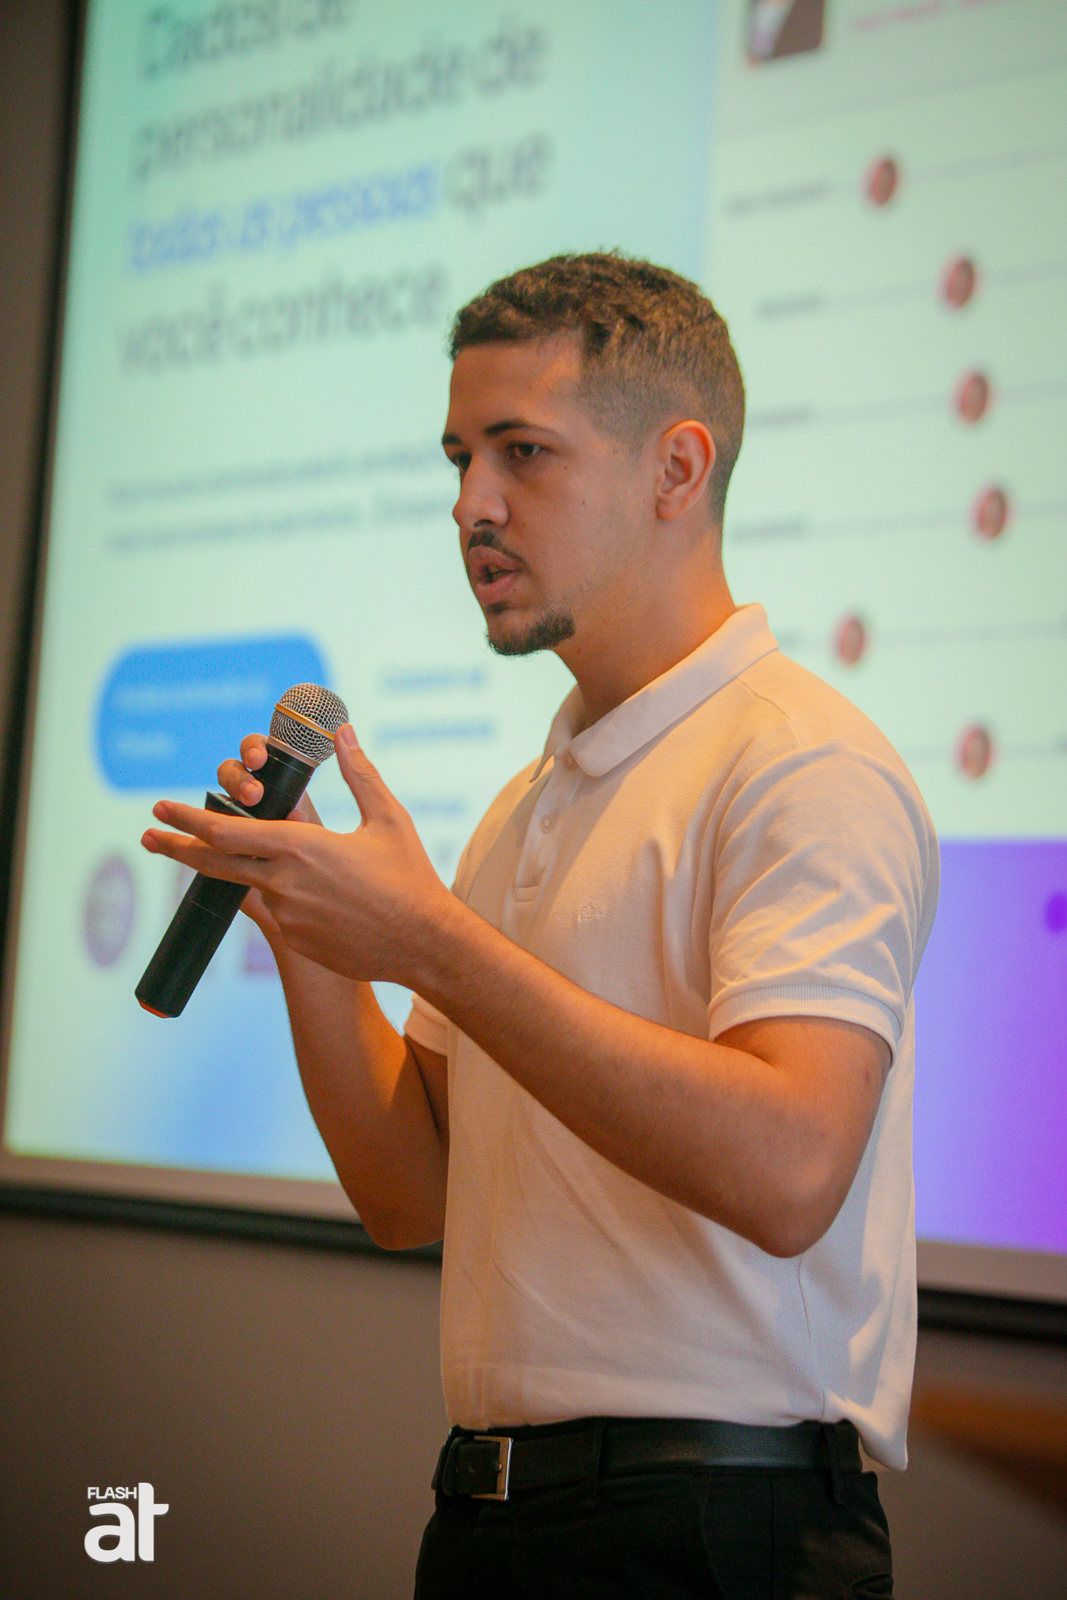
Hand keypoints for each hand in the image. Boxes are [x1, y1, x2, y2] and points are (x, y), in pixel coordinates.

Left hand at [142, 724, 449, 984]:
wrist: (425, 944)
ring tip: (246, 867)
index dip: (187, 819)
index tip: (161, 809)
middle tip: (148, 836)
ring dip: (246, 873)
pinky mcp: (298, 942)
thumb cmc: (410, 877)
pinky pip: (281, 914)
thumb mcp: (387, 818)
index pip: (226, 831)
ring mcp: (287, 917)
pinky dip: (288, 899)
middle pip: (214, 863)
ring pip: (255, 887)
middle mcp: (284, 883)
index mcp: (300, 847)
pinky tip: (323, 900)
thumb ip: (359, 773)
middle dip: (177, 847)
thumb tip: (342, 732)